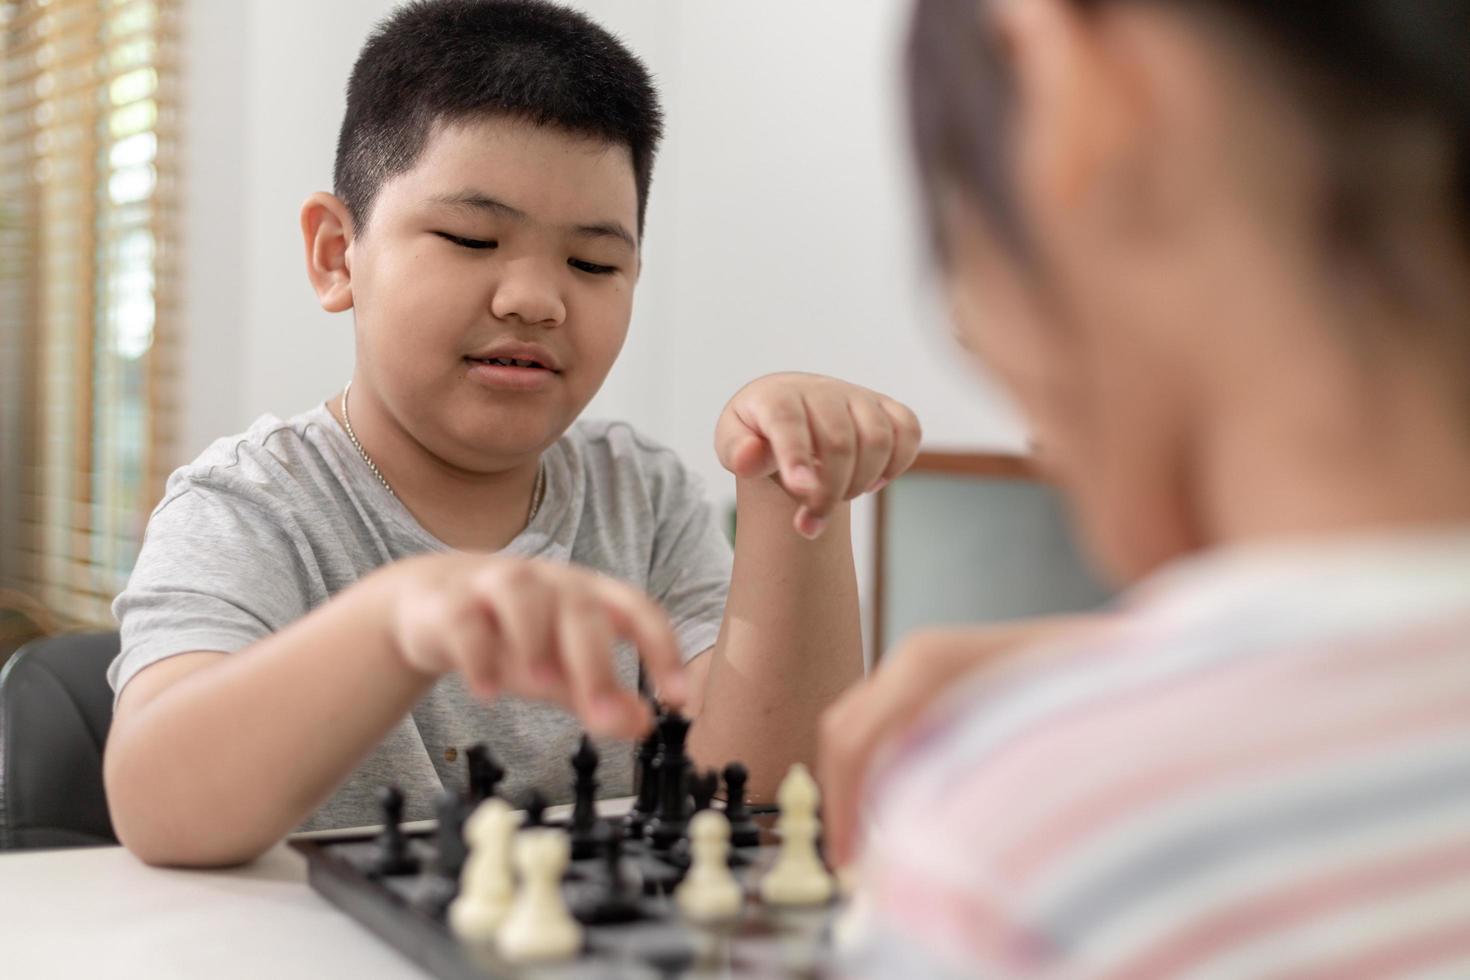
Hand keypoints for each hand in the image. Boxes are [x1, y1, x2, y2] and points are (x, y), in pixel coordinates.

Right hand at [386, 554, 685, 738]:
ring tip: (541, 685)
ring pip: (522, 595)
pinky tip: (486, 691)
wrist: (430, 605)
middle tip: (603, 715)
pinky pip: (464, 619)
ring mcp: (496, 584)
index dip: (661, 649)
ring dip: (535, 640)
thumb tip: (644, 725)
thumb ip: (602, 696)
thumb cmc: (510, 635)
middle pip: (580, 608)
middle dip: (595, 662)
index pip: (636, 610)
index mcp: (586, 595)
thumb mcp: (561, 667)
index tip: (678, 697)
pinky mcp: (450, 601)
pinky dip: (477, 654)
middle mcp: (548, 583)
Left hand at [715, 373, 920, 537]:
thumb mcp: (732, 442)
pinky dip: (898, 463)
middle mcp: (821, 390)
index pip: (789, 423)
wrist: (786, 410)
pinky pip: (908, 430)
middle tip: (811, 522)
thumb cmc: (757, 433)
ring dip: (862, 482)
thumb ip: (736, 452)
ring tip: (839, 497)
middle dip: (829, 493)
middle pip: (839, 443)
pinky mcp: (885, 406)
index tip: (801, 489)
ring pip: (878, 439)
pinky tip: (872, 482)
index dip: (796, 456)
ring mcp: (857, 396)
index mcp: (777, 397)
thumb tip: (750, 457)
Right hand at [818, 616, 1104, 867]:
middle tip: (851, 861)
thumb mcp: (1017, 744)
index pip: (854, 742)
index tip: (847, 861)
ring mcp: (921, 661)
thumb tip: (904, 842)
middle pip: (844, 731)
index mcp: (926, 666)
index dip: (843, 807)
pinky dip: (880, 768)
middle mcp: (914, 656)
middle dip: (841, 798)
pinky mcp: (933, 676)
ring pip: (859, 727)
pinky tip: (904, 808)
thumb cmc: (1086, 694)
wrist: (1124, 653)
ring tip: (876, 843)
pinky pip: (885, 723)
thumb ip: (951, 783)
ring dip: (858, 784)